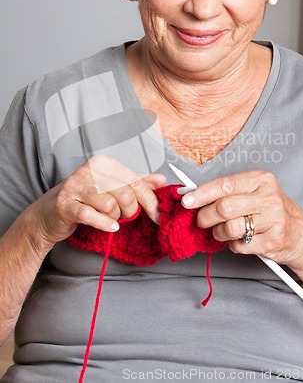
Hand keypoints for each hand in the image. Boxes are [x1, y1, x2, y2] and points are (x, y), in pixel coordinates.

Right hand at [31, 155, 166, 244]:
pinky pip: (90, 215)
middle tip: (125, 217)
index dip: (150, 201)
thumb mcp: (113, 187)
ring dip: (115, 217)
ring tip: (110, 218)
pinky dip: (104, 224)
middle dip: (130, 210)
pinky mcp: (65, 204)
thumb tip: (162, 180)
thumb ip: (138, 182)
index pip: (135, 181)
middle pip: (125, 193)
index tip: (158, 216)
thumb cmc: (86, 199)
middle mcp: (89, 170)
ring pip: (110, 205)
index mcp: (104, 163)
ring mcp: (75, 186)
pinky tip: (110, 227)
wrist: (51, 213)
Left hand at [181, 170, 302, 266]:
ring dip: (219, 233)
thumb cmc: (269, 211)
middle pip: (224, 208)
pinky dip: (234, 245)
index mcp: (260, 180)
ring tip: (222, 232)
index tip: (186, 201)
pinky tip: (241, 239)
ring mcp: (273, 219)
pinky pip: (240, 245)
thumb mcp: (252, 193)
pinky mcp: (274, 240)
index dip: (202, 194)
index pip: (224, 185)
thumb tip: (192, 195)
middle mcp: (268, 197)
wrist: (301, 233)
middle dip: (206, 217)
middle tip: (201, 221)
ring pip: (230, 228)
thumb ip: (226, 192)